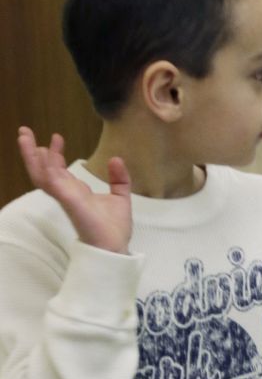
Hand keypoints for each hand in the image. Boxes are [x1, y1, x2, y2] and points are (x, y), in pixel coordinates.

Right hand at [17, 129, 131, 253]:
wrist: (116, 247)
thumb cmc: (115, 228)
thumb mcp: (120, 197)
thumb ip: (118, 178)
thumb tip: (116, 158)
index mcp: (76, 192)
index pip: (59, 170)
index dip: (55, 154)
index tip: (57, 137)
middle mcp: (67, 194)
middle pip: (42, 170)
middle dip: (32, 151)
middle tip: (24, 131)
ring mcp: (66, 198)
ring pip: (40, 175)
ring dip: (31, 156)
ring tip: (24, 137)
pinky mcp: (69, 202)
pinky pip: (53, 184)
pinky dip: (46, 169)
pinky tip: (43, 155)